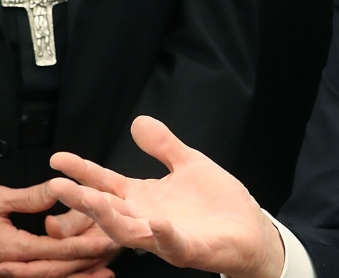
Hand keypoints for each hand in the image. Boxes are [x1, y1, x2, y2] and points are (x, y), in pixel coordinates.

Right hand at [0, 185, 118, 277]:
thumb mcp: (0, 200)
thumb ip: (31, 198)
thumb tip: (58, 188)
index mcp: (14, 247)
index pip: (57, 250)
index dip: (83, 247)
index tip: (107, 242)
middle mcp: (13, 265)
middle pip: (57, 269)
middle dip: (87, 263)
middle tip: (113, 253)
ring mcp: (12, 270)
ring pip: (51, 277)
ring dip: (78, 275)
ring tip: (105, 271)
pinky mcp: (12, 270)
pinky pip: (40, 277)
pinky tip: (82, 275)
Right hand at [46, 117, 284, 277]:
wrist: (250, 229)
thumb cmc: (217, 202)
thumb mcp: (189, 164)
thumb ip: (163, 146)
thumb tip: (138, 121)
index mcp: (145, 198)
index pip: (106, 183)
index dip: (83, 171)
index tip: (58, 158)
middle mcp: (147, 218)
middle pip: (107, 209)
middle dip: (81, 199)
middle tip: (57, 186)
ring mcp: (165, 236)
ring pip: (128, 231)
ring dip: (108, 217)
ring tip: (90, 200)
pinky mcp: (189, 249)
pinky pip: (172, 244)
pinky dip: (164, 235)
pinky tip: (158, 222)